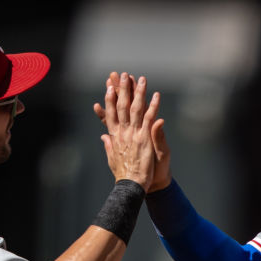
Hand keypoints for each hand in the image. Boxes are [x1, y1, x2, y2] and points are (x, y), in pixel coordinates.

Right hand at [95, 72, 171, 191]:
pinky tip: (156, 95)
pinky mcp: (145, 138)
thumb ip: (109, 145)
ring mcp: (134, 134)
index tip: (109, 86)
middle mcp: (123, 133)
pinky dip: (153, 106)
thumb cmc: (124, 175)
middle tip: (122, 74)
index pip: (111, 113)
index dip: (110, 99)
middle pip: (122, 106)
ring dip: (138, 92)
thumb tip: (103, 136)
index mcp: (115, 137)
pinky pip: (150, 119)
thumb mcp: (113, 158)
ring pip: (136, 108)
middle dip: (122, 89)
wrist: (133, 186)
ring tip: (141, 79)